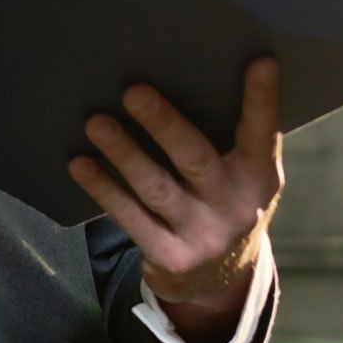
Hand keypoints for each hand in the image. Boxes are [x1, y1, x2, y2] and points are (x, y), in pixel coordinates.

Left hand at [67, 58, 283, 342]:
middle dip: (164, 124)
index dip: (262, 99)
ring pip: (156, 189)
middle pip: (196, 159)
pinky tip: (79, 164)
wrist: (220, 282)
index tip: (259, 61)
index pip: (262, 133)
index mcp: (259, 177)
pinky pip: (131, 218)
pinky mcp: (170, 257)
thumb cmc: (222, 202)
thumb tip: (178, 72)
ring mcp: (203, 236)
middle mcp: (236, 207)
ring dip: (123, 153)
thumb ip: (225, 138)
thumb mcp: (241, 176)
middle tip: (133, 91)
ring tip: (96, 123)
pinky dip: (103, 189)